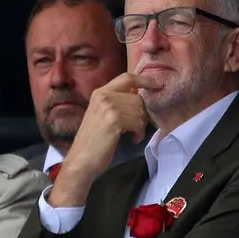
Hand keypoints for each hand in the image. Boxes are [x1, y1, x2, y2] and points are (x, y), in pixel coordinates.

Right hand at [49, 72, 159, 206]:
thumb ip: (117, 102)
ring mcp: (108, 107)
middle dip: (142, 114)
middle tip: (136, 128)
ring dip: (140, 126)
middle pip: (138, 97)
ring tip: (131, 135)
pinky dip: (139, 133)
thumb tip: (139, 93)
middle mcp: (103, 96)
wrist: (81, 160)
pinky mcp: (113, 120)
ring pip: (140, 111)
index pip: (127, 78)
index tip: (157, 85)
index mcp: (100, 92)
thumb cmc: (94, 141)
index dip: (144, 79)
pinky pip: (138, 122)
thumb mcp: (103, 114)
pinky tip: (132, 139)